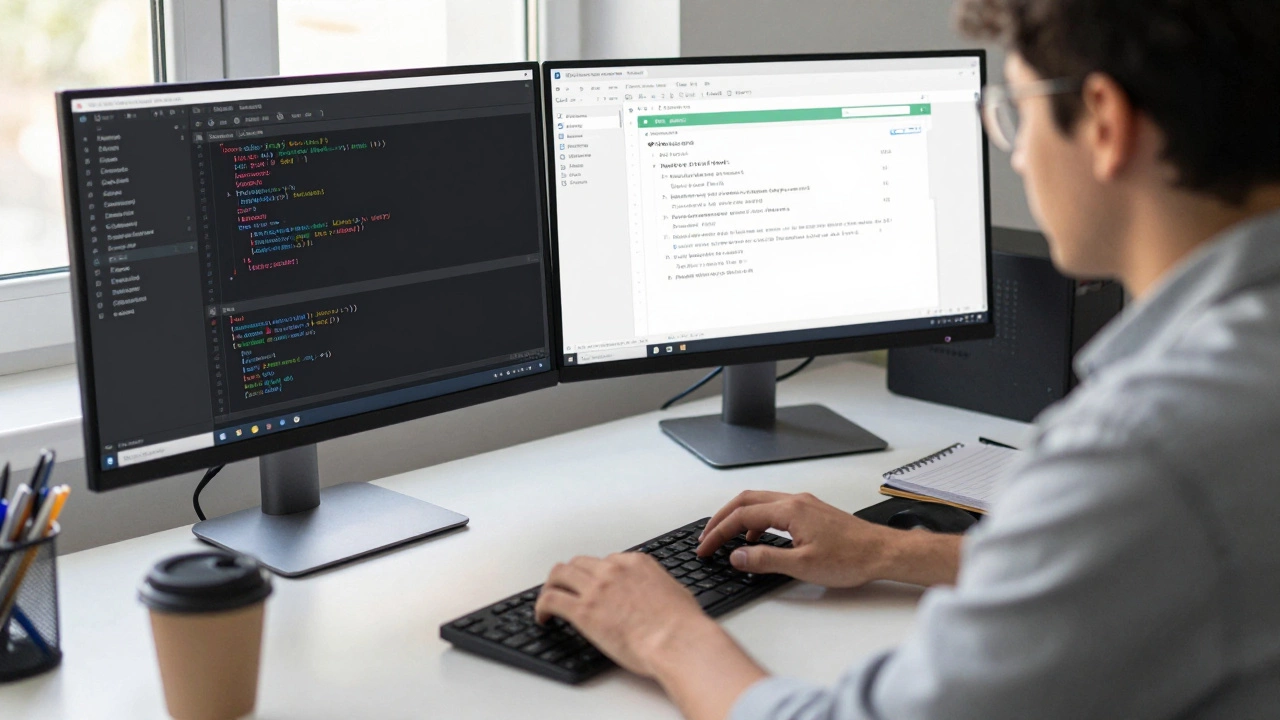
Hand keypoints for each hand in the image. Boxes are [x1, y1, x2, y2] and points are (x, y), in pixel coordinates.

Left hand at [536, 552, 769, 719]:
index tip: (592, 586)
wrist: (677, 640)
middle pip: (579, 563)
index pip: (606, 561)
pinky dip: (541, 606)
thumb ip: (659, 587)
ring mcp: (596, 588)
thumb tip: (658, 595)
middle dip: (570, 576)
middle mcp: (613, 570)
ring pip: (559, 575)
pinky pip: (551, 600)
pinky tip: (542, 617)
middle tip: (565, 589)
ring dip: (552, 586)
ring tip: (548, 600)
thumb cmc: (682, 624)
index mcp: (636, 563)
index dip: (596, 574)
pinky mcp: (583, 610)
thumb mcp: (675, 592)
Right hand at [698, 491, 961, 587]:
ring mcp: (805, 504)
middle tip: (706, 537)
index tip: (705, 547)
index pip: (741, 516)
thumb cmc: (851, 558)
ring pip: (760, 502)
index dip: (718, 532)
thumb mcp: (802, 565)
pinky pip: (775, 508)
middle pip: (746, 500)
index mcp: (790, 510)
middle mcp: (795, 500)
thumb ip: (764, 560)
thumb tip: (737, 556)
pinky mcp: (812, 511)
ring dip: (740, 518)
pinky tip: (759, 540)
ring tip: (728, 540)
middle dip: (722, 518)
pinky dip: (758, 520)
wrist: (883, 553)